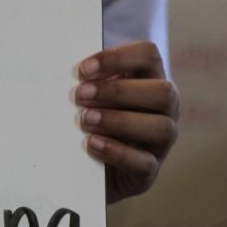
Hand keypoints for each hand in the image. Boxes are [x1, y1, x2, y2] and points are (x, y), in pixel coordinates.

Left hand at [76, 41, 178, 203]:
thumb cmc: (88, 121)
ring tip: (84, 120)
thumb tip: (62, 69)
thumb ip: (87, 81)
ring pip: (162, 128)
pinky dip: (117, 152)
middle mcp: (164, 110)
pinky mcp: (148, 171)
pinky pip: (144, 163)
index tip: (83, 70)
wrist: (87, 170)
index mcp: (149, 81)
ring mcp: (161, 143)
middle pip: (163, 92)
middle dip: (118, 92)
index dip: (118, 58)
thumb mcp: (90, 97)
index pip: (149, 56)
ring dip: (119, 121)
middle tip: (79, 96)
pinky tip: (91, 144)